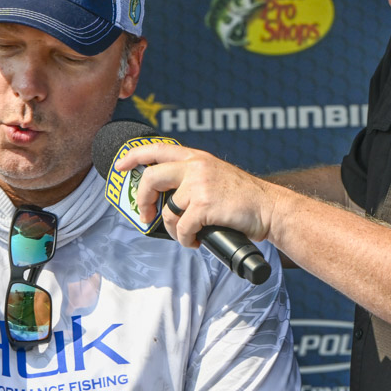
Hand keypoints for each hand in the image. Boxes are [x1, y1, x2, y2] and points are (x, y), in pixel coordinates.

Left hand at [114, 143, 276, 248]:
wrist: (270, 208)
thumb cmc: (244, 198)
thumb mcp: (216, 175)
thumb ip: (193, 177)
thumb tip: (167, 196)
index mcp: (197, 158)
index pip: (156, 149)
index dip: (133, 157)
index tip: (120, 166)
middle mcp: (196, 166)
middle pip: (151, 179)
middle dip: (142, 201)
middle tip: (146, 216)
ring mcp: (200, 185)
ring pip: (168, 212)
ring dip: (174, 230)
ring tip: (187, 235)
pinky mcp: (205, 205)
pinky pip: (182, 228)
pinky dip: (187, 240)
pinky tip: (196, 241)